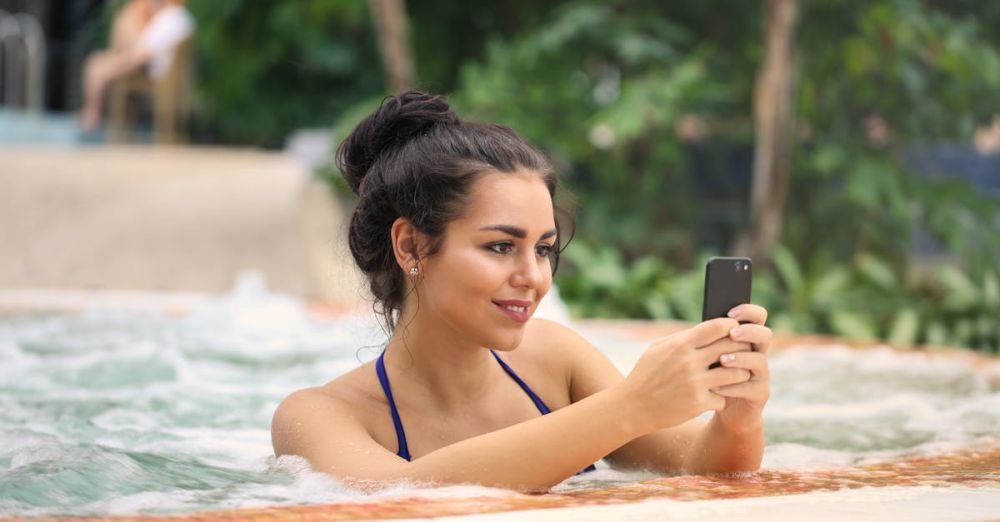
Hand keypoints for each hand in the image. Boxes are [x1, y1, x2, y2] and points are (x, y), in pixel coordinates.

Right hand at [619, 317, 757, 431]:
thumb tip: (706, 329)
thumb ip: (681, 338)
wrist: (633, 406)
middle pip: (732, 347)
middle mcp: (690, 362)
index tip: (735, 330)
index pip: (717, 327)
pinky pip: (724, 398)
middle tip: (744, 351)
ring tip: (737, 374)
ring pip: (736, 374)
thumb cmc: (646, 374)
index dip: (731, 326)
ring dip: (739, 374)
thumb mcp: (657, 349)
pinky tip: (716, 397)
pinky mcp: (698, 404)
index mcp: (680, 344)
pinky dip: (721, 397)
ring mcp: (695, 384)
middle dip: (742, 348)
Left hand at [709, 304, 771, 433]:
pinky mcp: (760, 394)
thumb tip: (699, 325)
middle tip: (732, 334)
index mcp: (746, 339)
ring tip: (722, 360)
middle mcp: (758, 353)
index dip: (749, 312)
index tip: (731, 312)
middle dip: (749, 332)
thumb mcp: (705, 354)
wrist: (716, 408)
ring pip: (760, 361)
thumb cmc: (707, 375)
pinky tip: (716, 386)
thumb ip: (708, 340)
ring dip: (740, 359)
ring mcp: (761, 374)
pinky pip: (751, 387)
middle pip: (765, 335)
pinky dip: (733, 386)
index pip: (758, 317)